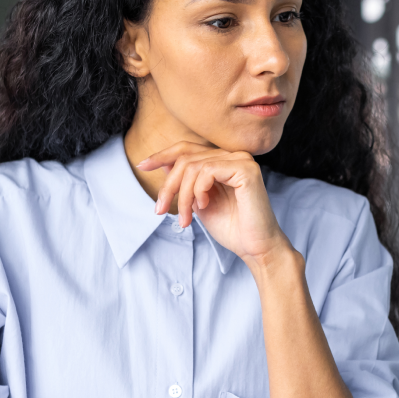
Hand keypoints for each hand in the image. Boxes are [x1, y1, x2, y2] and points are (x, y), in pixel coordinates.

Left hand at [137, 142, 288, 265]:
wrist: (256, 248)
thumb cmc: (232, 229)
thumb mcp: (200, 202)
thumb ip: (186, 183)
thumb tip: (163, 164)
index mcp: (224, 161)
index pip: (188, 148)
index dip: (163, 155)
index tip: (142, 166)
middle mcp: (234, 155)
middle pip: (186, 157)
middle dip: (169, 185)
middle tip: (161, 210)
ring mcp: (241, 160)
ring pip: (194, 165)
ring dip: (183, 194)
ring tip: (187, 217)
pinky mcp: (246, 169)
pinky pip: (208, 171)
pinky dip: (198, 190)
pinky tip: (204, 205)